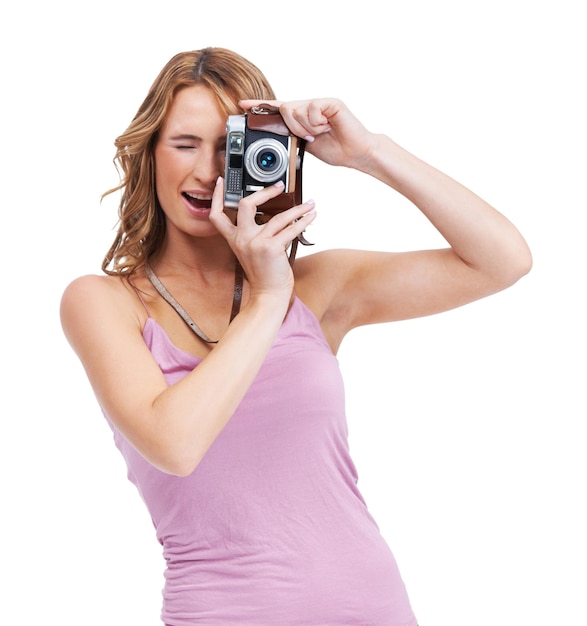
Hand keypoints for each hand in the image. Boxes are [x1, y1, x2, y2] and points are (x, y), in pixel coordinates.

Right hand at [209, 177, 316, 297]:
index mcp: (234, 239)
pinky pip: (290, 229)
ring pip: (278, 216)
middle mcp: (242, 239)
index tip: (220, 181)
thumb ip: (256, 233)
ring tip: (309, 205)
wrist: (269, 294)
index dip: (216, 196)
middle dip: (264, 192)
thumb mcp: (252, 251)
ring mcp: (256, 243)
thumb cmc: (264, 273)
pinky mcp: (271, 248)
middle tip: (279, 186)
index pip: (217, 215)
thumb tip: (275, 213)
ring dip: (298, 209)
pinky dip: (304, 221)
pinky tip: (311, 217)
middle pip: (246, 205)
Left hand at [239, 98, 376, 170]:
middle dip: (292, 127)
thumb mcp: (305, 145)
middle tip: (307, 138)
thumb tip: (276, 136)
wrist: (357, 153)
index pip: (277, 107)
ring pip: (296, 110)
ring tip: (320, 133)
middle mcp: (309, 106)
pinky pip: (311, 109)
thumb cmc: (336, 149)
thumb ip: (291, 136)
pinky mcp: (330, 102)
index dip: (259, 106)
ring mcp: (320, 102)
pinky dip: (316, 123)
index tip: (242, 105)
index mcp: (302, 116)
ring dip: (305, 127)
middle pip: (285, 108)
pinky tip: (327, 127)